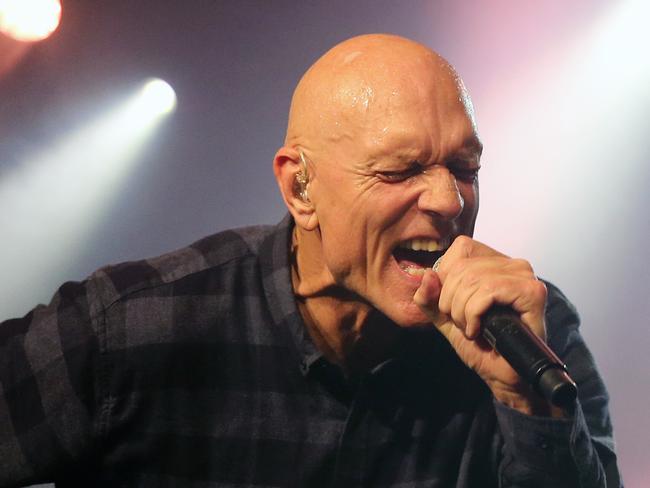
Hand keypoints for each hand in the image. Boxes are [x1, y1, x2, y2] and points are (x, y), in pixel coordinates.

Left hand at [413, 236, 554, 415]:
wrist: (502, 375)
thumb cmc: (480, 344)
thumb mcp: (445, 317)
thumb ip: (429, 298)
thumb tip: (426, 275)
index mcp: (494, 262)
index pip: (461, 248)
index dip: (447, 279)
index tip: (453, 307)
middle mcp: (512, 264)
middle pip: (463, 267)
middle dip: (452, 301)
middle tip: (463, 324)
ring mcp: (525, 276)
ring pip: (473, 279)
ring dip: (462, 312)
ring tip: (471, 329)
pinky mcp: (532, 292)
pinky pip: (489, 291)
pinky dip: (475, 314)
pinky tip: (479, 331)